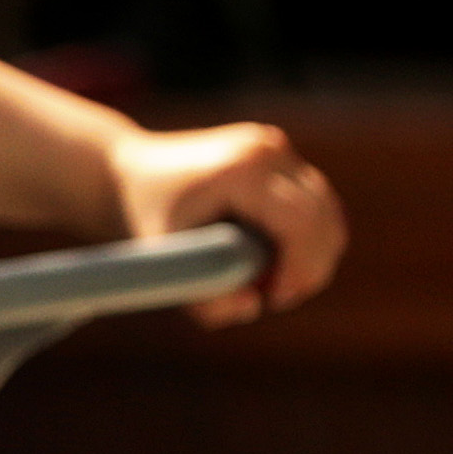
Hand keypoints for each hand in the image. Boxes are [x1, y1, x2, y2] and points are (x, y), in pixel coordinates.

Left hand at [106, 122, 344, 324]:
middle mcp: (268, 150)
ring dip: (312, 255)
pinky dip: (305, 238)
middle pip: (322, 218)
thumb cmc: (144, 218)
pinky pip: (314, 204)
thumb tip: (250, 305)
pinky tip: (270, 259)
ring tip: (270, 281)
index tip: (273, 298)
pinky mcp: (280, 156)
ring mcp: (277, 148)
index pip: (301, 223)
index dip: (300, 269)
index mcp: (242, 170)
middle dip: (310, 267)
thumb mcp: (162, 261)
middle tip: (274, 297)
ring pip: (327, 212)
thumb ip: (203, 297)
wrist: (126, 173)